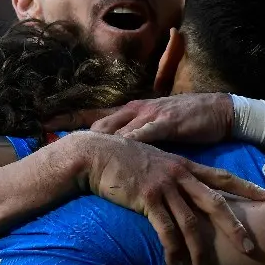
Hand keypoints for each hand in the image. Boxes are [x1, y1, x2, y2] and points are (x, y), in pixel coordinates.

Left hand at [47, 94, 233, 144]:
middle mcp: (136, 110)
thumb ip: (137, 140)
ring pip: (115, 127)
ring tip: (70, 147)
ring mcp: (150, 114)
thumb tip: (115, 155)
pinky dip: (125, 144)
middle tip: (47, 136)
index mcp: (132, 111)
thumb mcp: (157, 129)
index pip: (95, 116)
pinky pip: (141, 134)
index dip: (70, 121)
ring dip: (93, 139)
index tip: (44, 126)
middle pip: (97, 122)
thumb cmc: (189, 122)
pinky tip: (112, 153)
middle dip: (72, 128)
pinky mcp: (165, 122)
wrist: (220, 112)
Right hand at [69, 131, 264, 264]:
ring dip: (200, 249)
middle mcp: (179, 174)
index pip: (221, 176)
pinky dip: (172, 250)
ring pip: (191, 222)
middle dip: (235, 227)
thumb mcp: (153, 162)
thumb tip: (177, 190)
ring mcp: (164, 186)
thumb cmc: (121, 158)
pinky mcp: (147, 198)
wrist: (96, 153)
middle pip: (216, 203)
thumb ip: (168, 174)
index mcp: (183, 165)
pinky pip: (165, 229)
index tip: (264, 196)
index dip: (244, 187)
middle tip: (250, 247)